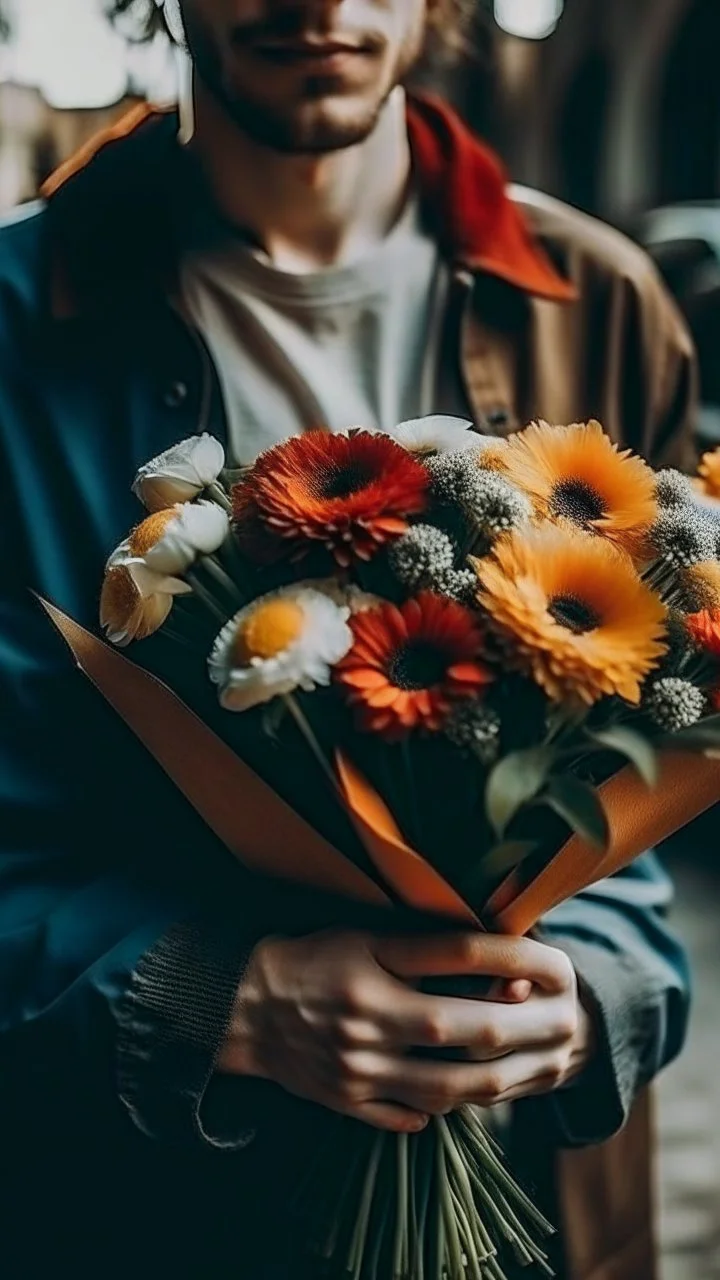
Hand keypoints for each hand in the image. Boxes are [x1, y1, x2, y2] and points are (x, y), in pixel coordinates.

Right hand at [217, 930, 595, 1131]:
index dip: (516, 953)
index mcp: (374, 963)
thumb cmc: (316, 958)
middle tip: (569, 1021)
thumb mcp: (364, 934)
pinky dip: (447, 1107)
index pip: (460, 952)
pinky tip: (475, 1095)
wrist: (246, 1006)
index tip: (556, 959)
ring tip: (538, 1065)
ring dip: (504, 1076)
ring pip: (451, 1084)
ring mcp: (359, 1067)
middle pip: (468, 1027)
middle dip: (528, 1026)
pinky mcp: (348, 1101)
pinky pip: (412, 1115)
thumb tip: (497, 957)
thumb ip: (426, 944)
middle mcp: (369, 1017)